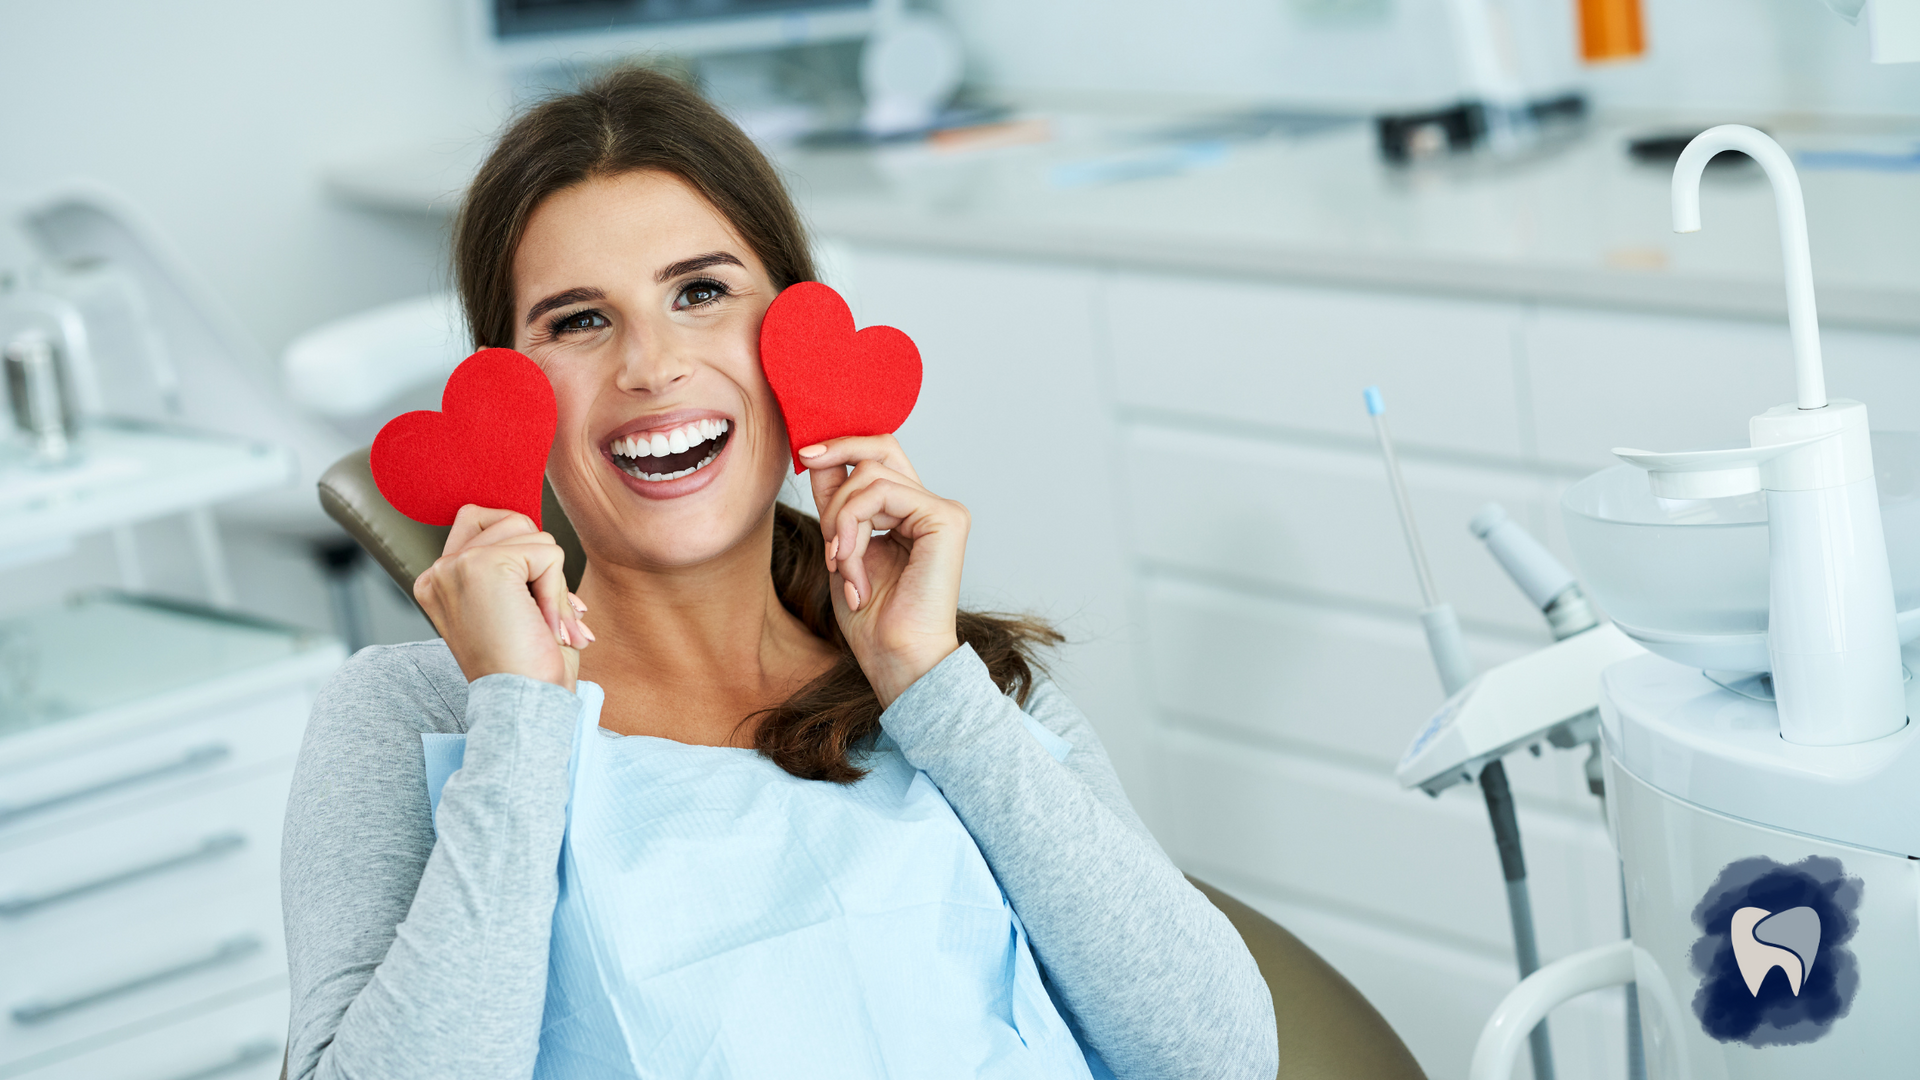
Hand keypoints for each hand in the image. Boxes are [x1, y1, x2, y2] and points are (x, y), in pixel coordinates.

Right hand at [412, 505, 592, 690]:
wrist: (523, 704)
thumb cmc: (528, 667)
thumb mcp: (516, 608)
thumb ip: (517, 568)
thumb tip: (543, 536)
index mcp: (439, 582)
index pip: (483, 522)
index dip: (523, 553)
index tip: (528, 609)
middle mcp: (439, 571)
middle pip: (512, 520)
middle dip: (541, 565)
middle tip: (541, 618)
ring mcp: (456, 566)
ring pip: (534, 535)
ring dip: (553, 583)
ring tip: (542, 626)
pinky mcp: (482, 566)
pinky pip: (548, 553)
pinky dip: (558, 591)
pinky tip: (544, 626)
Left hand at [804, 436, 966, 706]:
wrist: (895, 657)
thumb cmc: (871, 618)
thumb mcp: (841, 546)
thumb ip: (835, 502)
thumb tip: (816, 454)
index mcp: (910, 513)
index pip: (878, 457)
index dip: (842, 446)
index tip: (805, 453)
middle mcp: (929, 507)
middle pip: (880, 448)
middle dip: (835, 466)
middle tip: (813, 498)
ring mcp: (942, 510)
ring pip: (869, 476)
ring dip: (839, 523)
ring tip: (840, 566)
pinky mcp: (945, 518)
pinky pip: (880, 493)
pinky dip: (852, 528)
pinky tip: (851, 567)